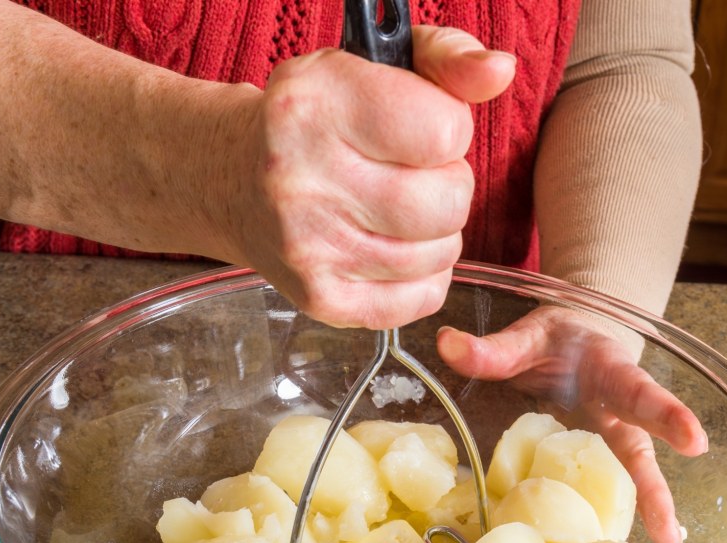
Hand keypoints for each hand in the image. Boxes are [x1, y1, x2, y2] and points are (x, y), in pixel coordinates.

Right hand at [224, 27, 515, 328]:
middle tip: (415, 174)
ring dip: (438, 232)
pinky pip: (421, 299)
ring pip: (441, 253)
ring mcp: (308, 246)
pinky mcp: (320, 298)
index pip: (443, 133)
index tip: (420, 129)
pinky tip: (394, 246)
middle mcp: (302, 177)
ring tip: (401, 208)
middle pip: (448, 202)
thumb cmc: (317, 117)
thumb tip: (500, 69)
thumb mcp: (374, 66)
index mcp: (316, 104)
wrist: (227, 177)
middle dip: (450, 185)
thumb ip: (447, 59)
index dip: (449, 130)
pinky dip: (424, 276)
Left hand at [436, 307, 708, 542]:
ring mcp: (607, 439)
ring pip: (629, 476)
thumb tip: (448, 345)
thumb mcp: (528, 335)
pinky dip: (609, 514)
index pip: (638, 391)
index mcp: (609, 371)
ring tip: (666, 542)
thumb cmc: (558, 340)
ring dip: (645, 509)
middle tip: (673, 527)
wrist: (574, 342)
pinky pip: (601, 488)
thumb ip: (493, 348)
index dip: (666, 415)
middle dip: (656, 487)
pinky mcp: (592, 460)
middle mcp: (616, 412)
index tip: (694, 441)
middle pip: (640, 450)